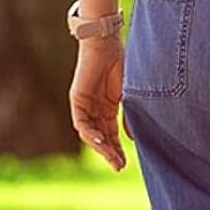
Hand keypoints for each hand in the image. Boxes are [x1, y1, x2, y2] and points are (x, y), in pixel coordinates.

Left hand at [69, 39, 126, 170]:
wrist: (106, 43)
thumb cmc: (123, 63)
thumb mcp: (131, 94)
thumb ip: (130, 115)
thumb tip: (133, 137)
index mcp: (109, 107)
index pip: (112, 134)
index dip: (118, 149)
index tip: (125, 164)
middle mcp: (96, 109)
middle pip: (102, 137)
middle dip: (110, 153)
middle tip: (119, 167)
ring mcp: (86, 105)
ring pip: (91, 133)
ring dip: (101, 147)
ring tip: (112, 159)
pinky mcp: (77, 100)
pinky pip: (81, 123)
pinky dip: (90, 133)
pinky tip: (101, 141)